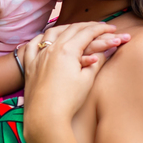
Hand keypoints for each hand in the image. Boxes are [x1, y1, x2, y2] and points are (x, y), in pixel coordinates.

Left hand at [22, 22, 120, 136]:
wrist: (45, 116)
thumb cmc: (68, 100)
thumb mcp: (87, 79)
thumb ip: (97, 61)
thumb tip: (108, 49)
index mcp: (68, 50)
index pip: (87, 33)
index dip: (101, 29)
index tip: (112, 28)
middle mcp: (52, 48)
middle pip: (72, 29)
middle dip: (88, 26)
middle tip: (100, 26)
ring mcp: (39, 55)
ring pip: (52, 32)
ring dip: (66, 28)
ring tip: (75, 28)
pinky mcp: (30, 65)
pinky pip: (33, 45)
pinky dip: (41, 38)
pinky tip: (46, 38)